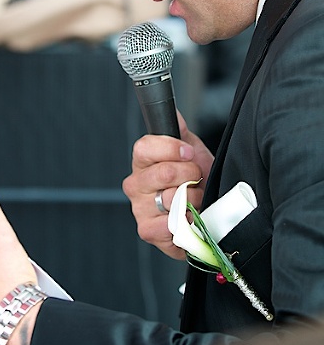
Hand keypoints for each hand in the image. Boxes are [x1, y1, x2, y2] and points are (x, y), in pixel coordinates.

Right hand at [122, 111, 213, 258]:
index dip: (171, 148)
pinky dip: (185, 223)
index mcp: (142, 162)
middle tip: (196, 180)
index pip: (144, 147)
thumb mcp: (191, 151)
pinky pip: (166, 225)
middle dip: (190, 175)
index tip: (188, 152)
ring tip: (195, 201)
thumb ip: (178, 131)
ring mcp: (139, 208)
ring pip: (171, 199)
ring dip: (193, 201)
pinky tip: (189, 219)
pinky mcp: (148, 231)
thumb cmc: (197, 182)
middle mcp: (136, 184)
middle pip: (163, 173)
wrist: (208, 213)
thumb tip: (172, 113)